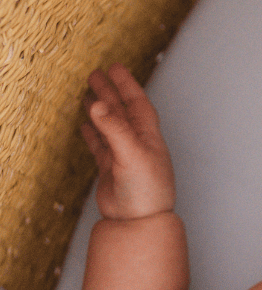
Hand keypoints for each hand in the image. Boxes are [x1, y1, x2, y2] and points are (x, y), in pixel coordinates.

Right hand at [81, 64, 175, 219]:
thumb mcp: (132, 154)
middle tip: (95, 73)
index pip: (138, 104)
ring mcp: (124, 156)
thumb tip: (97, 104)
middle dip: (110, 92)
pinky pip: (101, 145)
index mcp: (149, 137)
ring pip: (110, 126)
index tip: (115, 68)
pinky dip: (93, 133)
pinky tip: (86, 124)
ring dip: (101, 110)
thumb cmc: (146, 191)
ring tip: (88, 93)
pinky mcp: (112, 169)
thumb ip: (114, 129)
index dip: (127, 85)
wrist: (139, 222)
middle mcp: (138, 144)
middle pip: (122, 111)